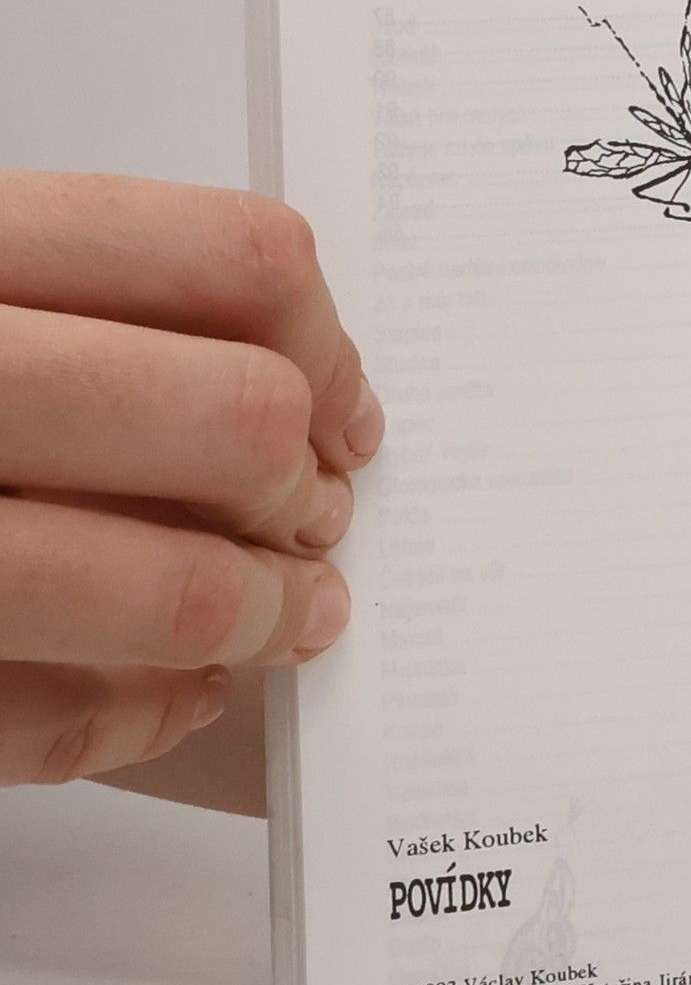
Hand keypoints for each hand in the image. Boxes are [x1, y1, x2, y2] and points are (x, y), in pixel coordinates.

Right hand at [0, 171, 381, 810]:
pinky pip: (60, 722)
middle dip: (299, 487)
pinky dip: (140, 717)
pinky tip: (158, 695)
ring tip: (276, 620)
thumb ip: (91, 314)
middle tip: (303, 519)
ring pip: (180, 588)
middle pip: (235, 419)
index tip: (337, 409)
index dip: (324, 348)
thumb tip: (309, 392)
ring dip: (262, 617)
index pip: (235, 262)